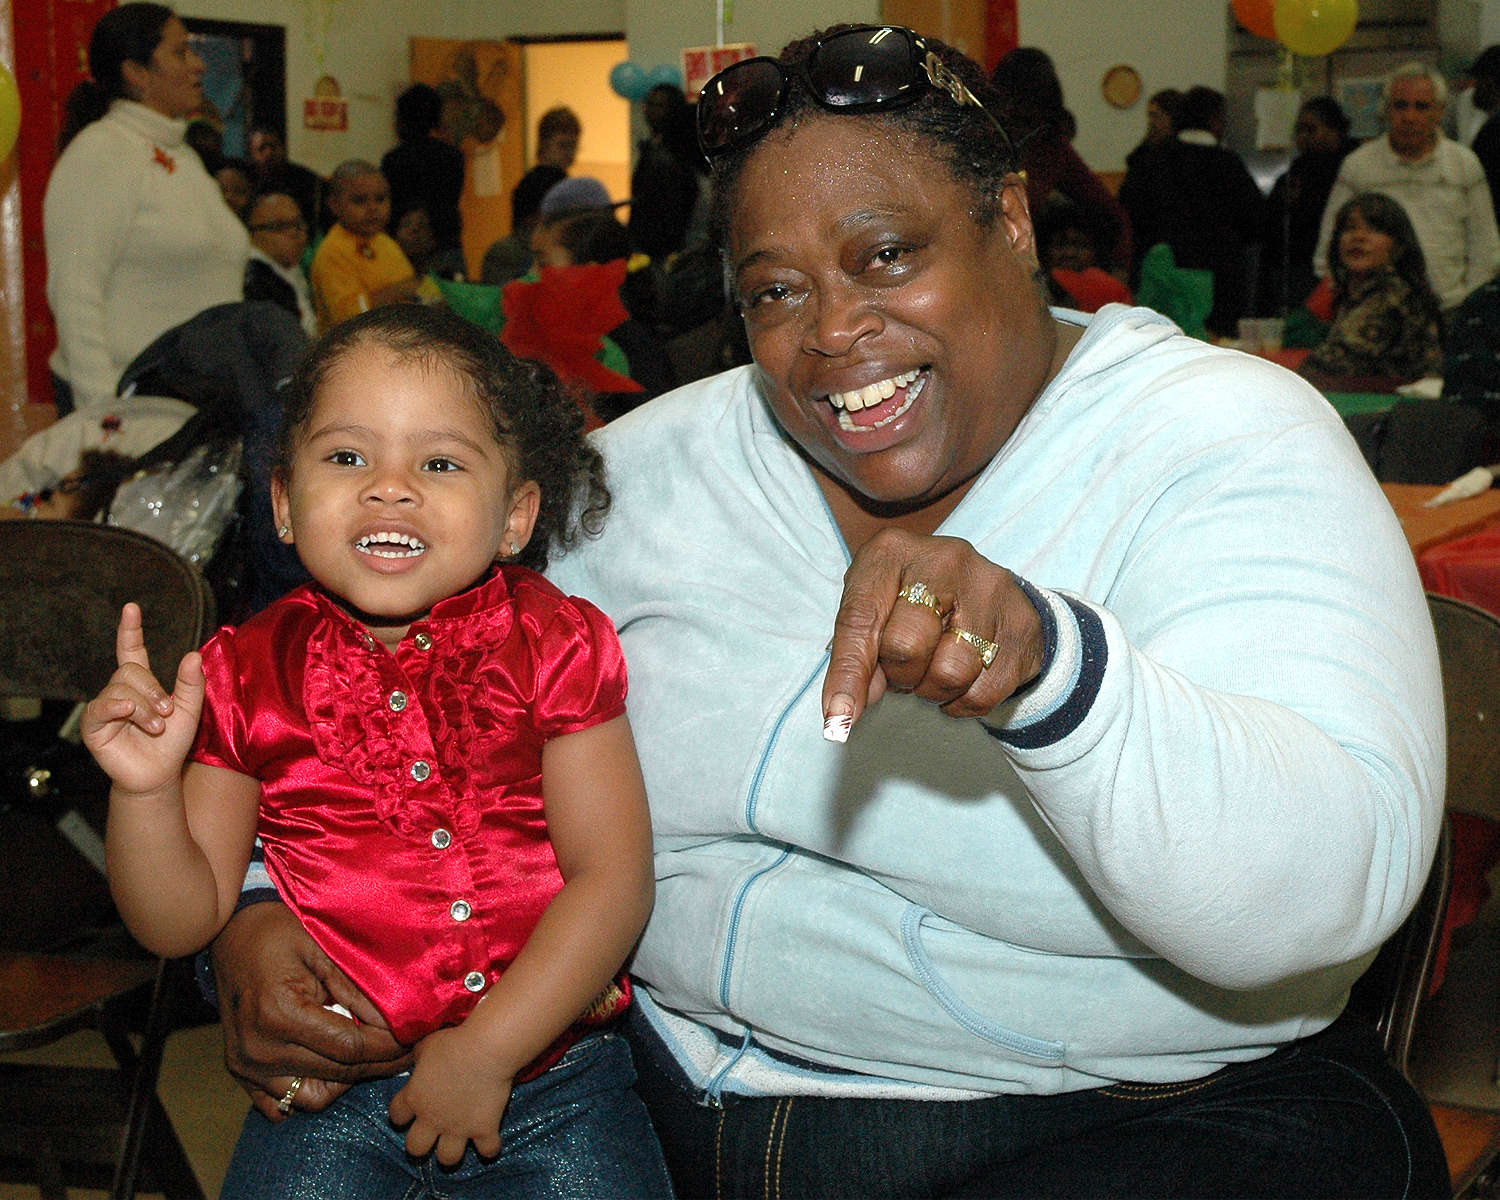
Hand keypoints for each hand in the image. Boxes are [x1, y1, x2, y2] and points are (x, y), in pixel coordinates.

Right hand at [81, 603, 203, 795]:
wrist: (159, 774)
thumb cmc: (172, 742)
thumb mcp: (189, 710)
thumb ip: (191, 684)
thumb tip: (192, 654)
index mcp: (142, 684)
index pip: (132, 650)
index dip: (130, 630)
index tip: (131, 608)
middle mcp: (120, 690)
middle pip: (131, 670)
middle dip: (153, 690)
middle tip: (166, 713)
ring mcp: (105, 706)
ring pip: (120, 688)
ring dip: (144, 707)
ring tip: (157, 726)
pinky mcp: (93, 725)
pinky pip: (101, 707)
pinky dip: (116, 706)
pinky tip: (127, 711)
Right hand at [211, 902, 412, 1120]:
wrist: (231, 934)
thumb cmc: (278, 932)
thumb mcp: (323, 949)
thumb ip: (357, 990)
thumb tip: (396, 1022)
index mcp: (280, 1015)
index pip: (351, 1047)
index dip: (389, 1046)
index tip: (415, 1037)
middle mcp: (260, 1049)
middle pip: (338, 1074)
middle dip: (380, 1063)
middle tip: (408, 1048)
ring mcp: (247, 1066)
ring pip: (313, 1097)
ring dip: (348, 1080)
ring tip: (372, 1053)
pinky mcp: (241, 1072)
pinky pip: (283, 1103)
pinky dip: (312, 1089)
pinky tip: (334, 1066)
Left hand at [389, 1023, 509, 1165]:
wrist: (486, 1049)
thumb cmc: (454, 1043)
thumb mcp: (427, 1045)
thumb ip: (419, 1058)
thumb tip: (418, 1061)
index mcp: (415, 1098)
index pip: (396, 1116)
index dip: (401, 1114)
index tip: (411, 1109)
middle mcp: (432, 1119)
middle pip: (415, 1148)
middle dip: (420, 1144)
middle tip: (431, 1134)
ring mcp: (458, 1128)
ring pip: (447, 1158)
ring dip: (451, 1152)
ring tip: (458, 1142)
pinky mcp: (484, 1129)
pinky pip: (488, 1150)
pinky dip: (490, 1147)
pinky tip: (490, 1140)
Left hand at [822, 530, 1045, 734]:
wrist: (983, 590)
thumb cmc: (911, 602)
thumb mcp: (875, 611)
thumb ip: (858, 657)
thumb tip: (845, 712)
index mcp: (892, 552)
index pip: (860, 620)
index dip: (847, 674)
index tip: (838, 719)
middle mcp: (944, 561)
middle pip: (906, 648)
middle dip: (899, 675)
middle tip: (905, 668)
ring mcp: (989, 590)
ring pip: (949, 673)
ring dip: (932, 691)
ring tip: (933, 669)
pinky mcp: (1022, 625)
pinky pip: (983, 693)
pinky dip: (962, 702)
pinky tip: (960, 679)